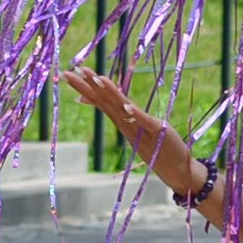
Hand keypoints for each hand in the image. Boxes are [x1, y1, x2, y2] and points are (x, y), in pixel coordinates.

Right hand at [63, 64, 202, 197]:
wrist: (176, 170)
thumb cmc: (156, 146)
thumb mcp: (135, 128)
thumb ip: (123, 114)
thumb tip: (112, 105)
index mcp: (121, 120)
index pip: (100, 100)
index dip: (84, 86)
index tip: (67, 72)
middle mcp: (126, 124)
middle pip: (104, 101)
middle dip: (87, 86)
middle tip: (68, 72)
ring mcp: (139, 129)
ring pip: (121, 108)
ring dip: (109, 93)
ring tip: (97, 78)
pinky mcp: (156, 132)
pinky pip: (143, 121)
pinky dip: (134, 114)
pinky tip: (127, 106)